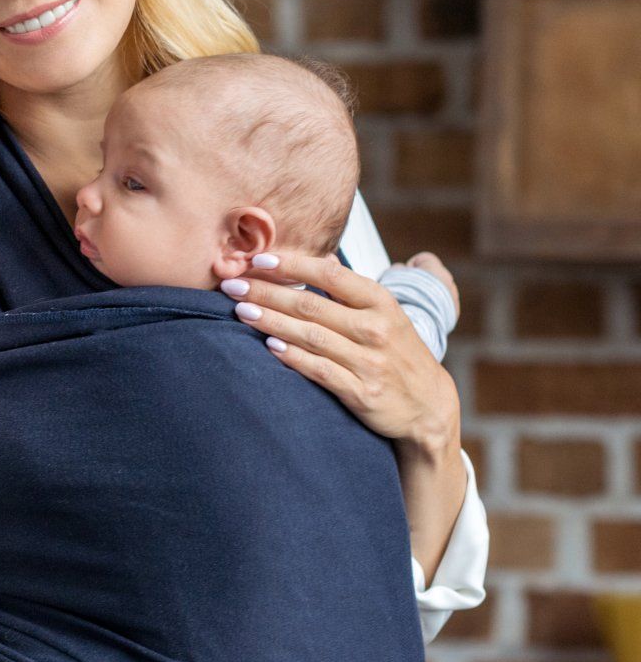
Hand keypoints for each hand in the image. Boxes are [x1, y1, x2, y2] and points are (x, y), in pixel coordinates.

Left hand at [223, 252, 458, 452]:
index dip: (292, 265)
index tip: (258, 260)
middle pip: (311, 304)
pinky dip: (293, 357)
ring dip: (271, 321)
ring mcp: (369, 361)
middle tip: (233, 285)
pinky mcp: (361, 391)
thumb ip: (350, 290)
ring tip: (240, 310)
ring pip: (310, 335)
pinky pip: (319, 371)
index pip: (331, 275)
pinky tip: (269, 346)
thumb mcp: (385, 314)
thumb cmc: (397, 352)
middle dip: (266, 292)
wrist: (428, 405)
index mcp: (380, 303)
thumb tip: (320, 256)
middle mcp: (375, 329)